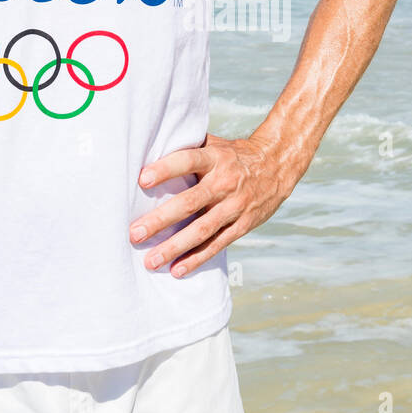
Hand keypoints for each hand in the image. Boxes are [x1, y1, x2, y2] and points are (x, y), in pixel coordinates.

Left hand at [130, 133, 296, 277]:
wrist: (276, 165)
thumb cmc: (233, 154)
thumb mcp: (215, 143)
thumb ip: (187, 146)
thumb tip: (149, 145)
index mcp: (215, 158)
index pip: (188, 161)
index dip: (166, 169)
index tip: (142, 179)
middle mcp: (224, 182)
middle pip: (190, 202)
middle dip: (161, 219)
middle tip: (135, 233)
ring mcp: (235, 206)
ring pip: (202, 229)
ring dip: (175, 246)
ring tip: (151, 260)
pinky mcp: (243, 225)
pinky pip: (217, 244)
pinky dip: (197, 258)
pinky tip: (177, 269)